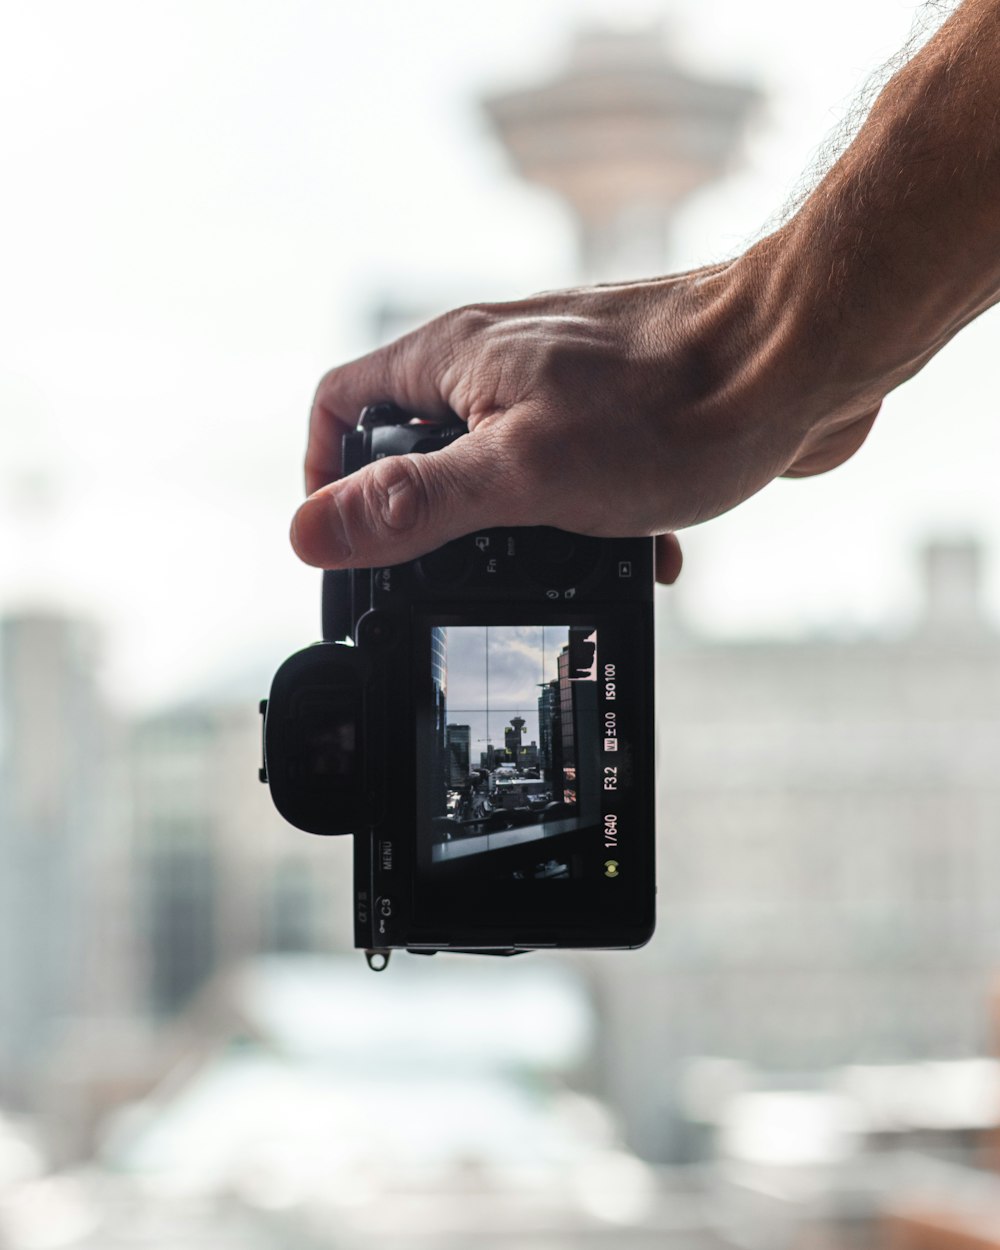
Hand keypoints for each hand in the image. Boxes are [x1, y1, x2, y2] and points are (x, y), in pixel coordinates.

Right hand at [290, 242, 881, 584]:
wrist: (804, 363)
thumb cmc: (671, 406)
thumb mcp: (521, 472)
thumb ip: (414, 504)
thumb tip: (310, 533)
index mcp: (453, 358)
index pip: (341, 403)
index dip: (326, 475)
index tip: (348, 541)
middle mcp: (497, 360)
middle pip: (418, 441)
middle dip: (436, 518)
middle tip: (463, 574)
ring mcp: (559, 381)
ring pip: (502, 465)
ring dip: (523, 530)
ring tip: (568, 567)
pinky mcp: (616, 408)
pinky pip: (575, 471)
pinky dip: (593, 520)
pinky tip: (640, 550)